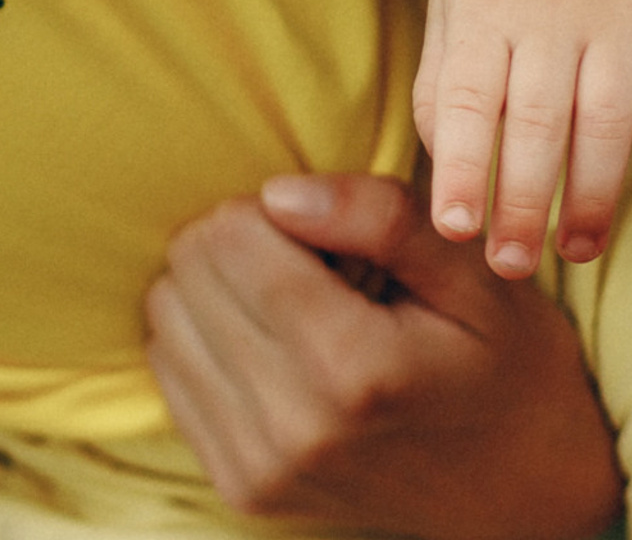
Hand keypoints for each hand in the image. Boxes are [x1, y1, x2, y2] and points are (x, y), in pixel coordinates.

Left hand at [147, 172, 622, 539]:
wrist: (522, 496)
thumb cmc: (501, 367)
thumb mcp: (474, 278)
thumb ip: (380, 216)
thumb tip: (278, 193)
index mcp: (355, 369)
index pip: (230, 233)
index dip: (270, 210)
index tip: (324, 237)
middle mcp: (296, 427)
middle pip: (190, 266)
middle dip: (240, 243)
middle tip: (310, 270)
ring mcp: (261, 466)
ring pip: (165, 312)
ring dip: (216, 291)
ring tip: (294, 312)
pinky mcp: (239, 486)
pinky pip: (168, 368)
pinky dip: (206, 340)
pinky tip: (272, 351)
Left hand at [418, 0, 631, 272]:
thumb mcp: (451, 4)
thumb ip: (443, 76)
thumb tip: (440, 156)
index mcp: (480, 11)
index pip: (465, 99)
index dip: (462, 166)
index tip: (454, 227)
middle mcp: (545, 19)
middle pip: (535, 123)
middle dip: (522, 200)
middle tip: (506, 263)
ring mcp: (607, 26)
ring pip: (603, 124)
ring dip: (588, 198)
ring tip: (570, 252)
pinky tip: (620, 207)